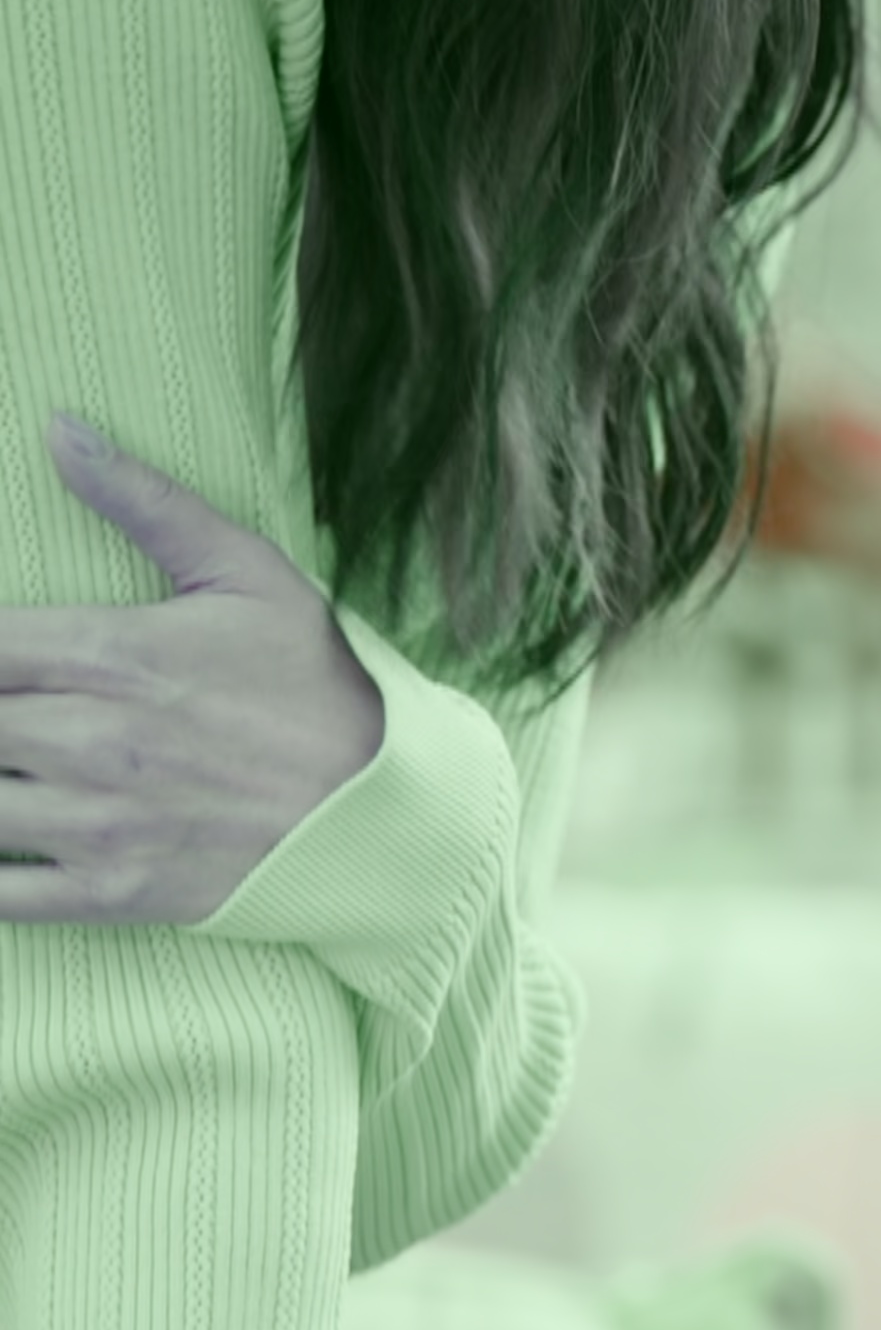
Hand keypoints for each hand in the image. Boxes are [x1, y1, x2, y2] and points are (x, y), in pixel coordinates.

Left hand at [0, 413, 383, 924]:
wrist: (392, 811)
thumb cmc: (321, 688)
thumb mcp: (252, 577)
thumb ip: (147, 502)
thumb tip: (61, 430)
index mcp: (109, 655)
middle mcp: (88, 740)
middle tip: (5, 712)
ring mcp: (98, 822)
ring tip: (1, 766)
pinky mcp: (115, 891)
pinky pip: (0, 899)